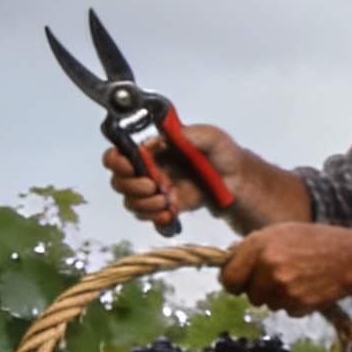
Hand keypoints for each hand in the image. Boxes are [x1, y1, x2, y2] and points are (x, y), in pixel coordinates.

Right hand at [105, 122, 247, 225]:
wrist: (235, 181)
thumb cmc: (222, 155)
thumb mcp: (215, 139)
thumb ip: (197, 134)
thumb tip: (177, 135)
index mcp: (152, 149)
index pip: (117, 154)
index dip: (116, 162)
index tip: (130, 167)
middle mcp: (147, 169)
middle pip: (118, 181)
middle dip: (133, 187)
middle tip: (155, 185)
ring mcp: (153, 189)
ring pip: (131, 202)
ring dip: (146, 204)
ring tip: (168, 198)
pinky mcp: (162, 206)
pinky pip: (147, 216)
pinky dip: (156, 217)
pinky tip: (171, 211)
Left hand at [216, 224, 351, 315]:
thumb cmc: (318, 241)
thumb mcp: (282, 232)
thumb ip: (253, 246)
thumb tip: (228, 258)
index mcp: (259, 245)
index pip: (227, 277)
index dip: (234, 280)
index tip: (242, 280)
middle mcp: (267, 267)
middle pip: (246, 293)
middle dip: (257, 288)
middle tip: (276, 276)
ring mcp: (281, 288)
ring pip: (265, 303)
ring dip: (276, 295)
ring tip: (298, 278)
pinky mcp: (294, 304)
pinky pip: (283, 310)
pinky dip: (293, 302)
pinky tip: (308, 287)